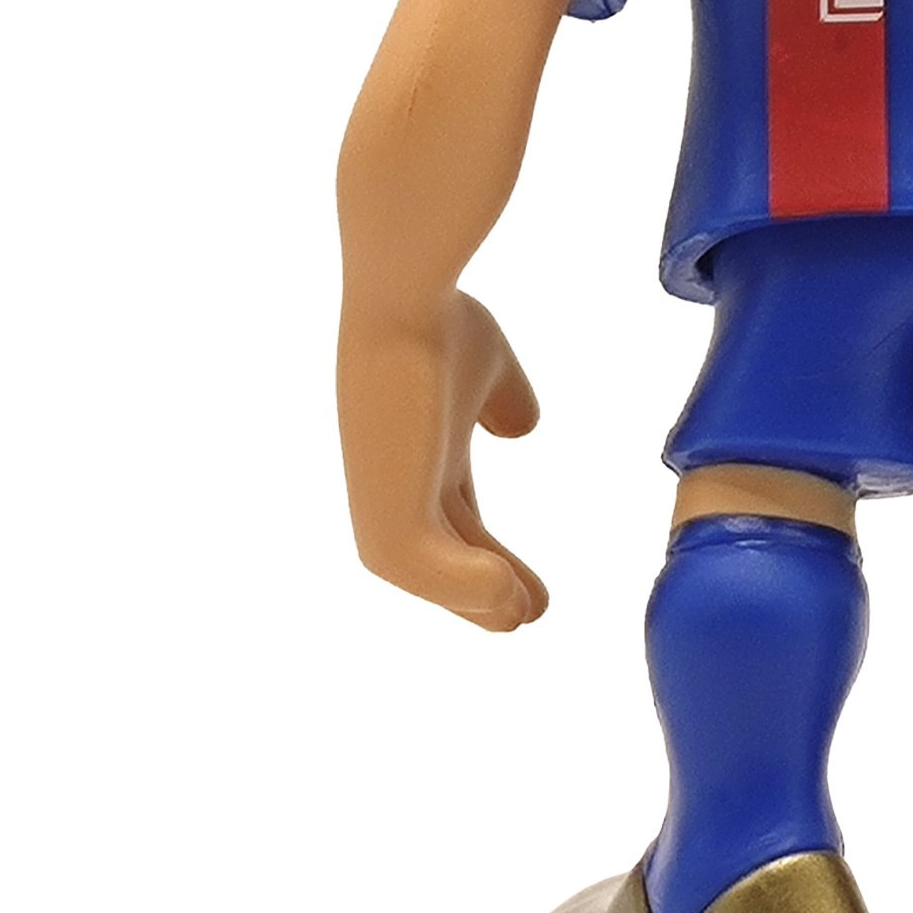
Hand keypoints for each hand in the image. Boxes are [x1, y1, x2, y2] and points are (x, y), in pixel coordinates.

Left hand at [336, 285, 549, 630]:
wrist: (401, 296)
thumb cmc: (438, 317)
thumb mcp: (488, 366)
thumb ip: (503, 401)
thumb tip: (521, 426)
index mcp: (417, 450)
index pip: (452, 516)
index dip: (488, 550)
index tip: (530, 584)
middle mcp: (393, 478)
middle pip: (439, 551)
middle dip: (480, 586)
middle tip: (528, 616)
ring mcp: (382, 492)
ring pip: (423, 569)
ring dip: (471, 598)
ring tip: (518, 616)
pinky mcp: (382, 502)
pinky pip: (418, 565)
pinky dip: (461, 586)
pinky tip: (505, 593)